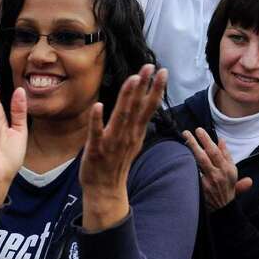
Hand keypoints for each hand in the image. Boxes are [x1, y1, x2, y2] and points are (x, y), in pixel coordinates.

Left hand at [80, 65, 166, 230]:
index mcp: (136, 132)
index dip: (156, 89)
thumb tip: (146, 103)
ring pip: (121, 116)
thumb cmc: (117, 163)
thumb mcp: (133, 140)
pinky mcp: (96, 150)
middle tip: (150, 66)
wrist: (105, 191)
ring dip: (127, 98)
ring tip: (132, 79)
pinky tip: (98, 105)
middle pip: (138, 108)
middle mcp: (127, 135)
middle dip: (144, 86)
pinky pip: (97, 133)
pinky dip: (97, 120)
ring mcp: (112, 143)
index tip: (162, 71)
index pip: (149, 107)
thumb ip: (138, 122)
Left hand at [181, 128, 252, 211]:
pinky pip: (192, 176)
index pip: (215, 151)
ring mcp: (208, 183)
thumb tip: (220, 140)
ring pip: (197, 165)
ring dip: (189, 152)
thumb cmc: (227, 186)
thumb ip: (227, 155)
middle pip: (204, 156)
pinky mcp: (201, 190)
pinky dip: (187, 166)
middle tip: (186, 132)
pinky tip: (178, 159)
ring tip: (182, 141)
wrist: (224, 208)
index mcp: (227, 169)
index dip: (206, 140)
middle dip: (194, 143)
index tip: (199, 130)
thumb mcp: (232, 171)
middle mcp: (218, 175)